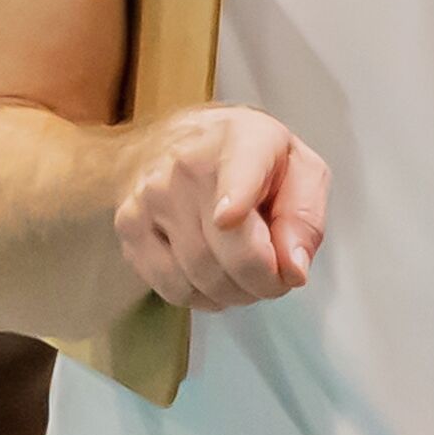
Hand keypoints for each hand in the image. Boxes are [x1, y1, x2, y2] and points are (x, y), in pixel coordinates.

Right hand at [113, 106, 329, 310]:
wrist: (173, 137)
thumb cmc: (247, 156)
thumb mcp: (298, 167)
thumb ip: (304, 217)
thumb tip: (293, 269)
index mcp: (241, 141)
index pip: (237, 172)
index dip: (234, 198)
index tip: (230, 217)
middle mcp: (188, 166)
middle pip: (229, 251)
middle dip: (263, 281)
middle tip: (277, 279)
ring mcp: (152, 198)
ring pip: (200, 277)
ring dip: (234, 293)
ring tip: (247, 273)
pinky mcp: (129, 227)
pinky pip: (172, 288)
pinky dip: (202, 296)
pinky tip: (215, 275)